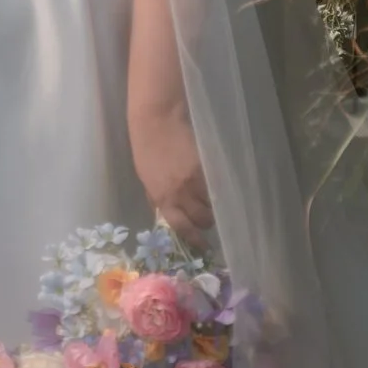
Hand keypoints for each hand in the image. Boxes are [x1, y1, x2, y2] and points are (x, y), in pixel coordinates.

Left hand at [133, 111, 213, 237]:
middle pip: (202, 219)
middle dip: (207, 221)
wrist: (156, 120)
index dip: (195, 239)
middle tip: (209, 216)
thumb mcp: (146, 178)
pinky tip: (220, 186)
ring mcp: (194, 180)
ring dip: (215, 205)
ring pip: (214, 204)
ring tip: (215, 200)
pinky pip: (219, 186)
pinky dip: (221, 189)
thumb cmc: (146, 148)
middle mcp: (179, 193)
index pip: (181, 227)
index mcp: (161, 198)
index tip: (204, 246)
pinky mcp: (207, 167)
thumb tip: (167, 212)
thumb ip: (158, 197)